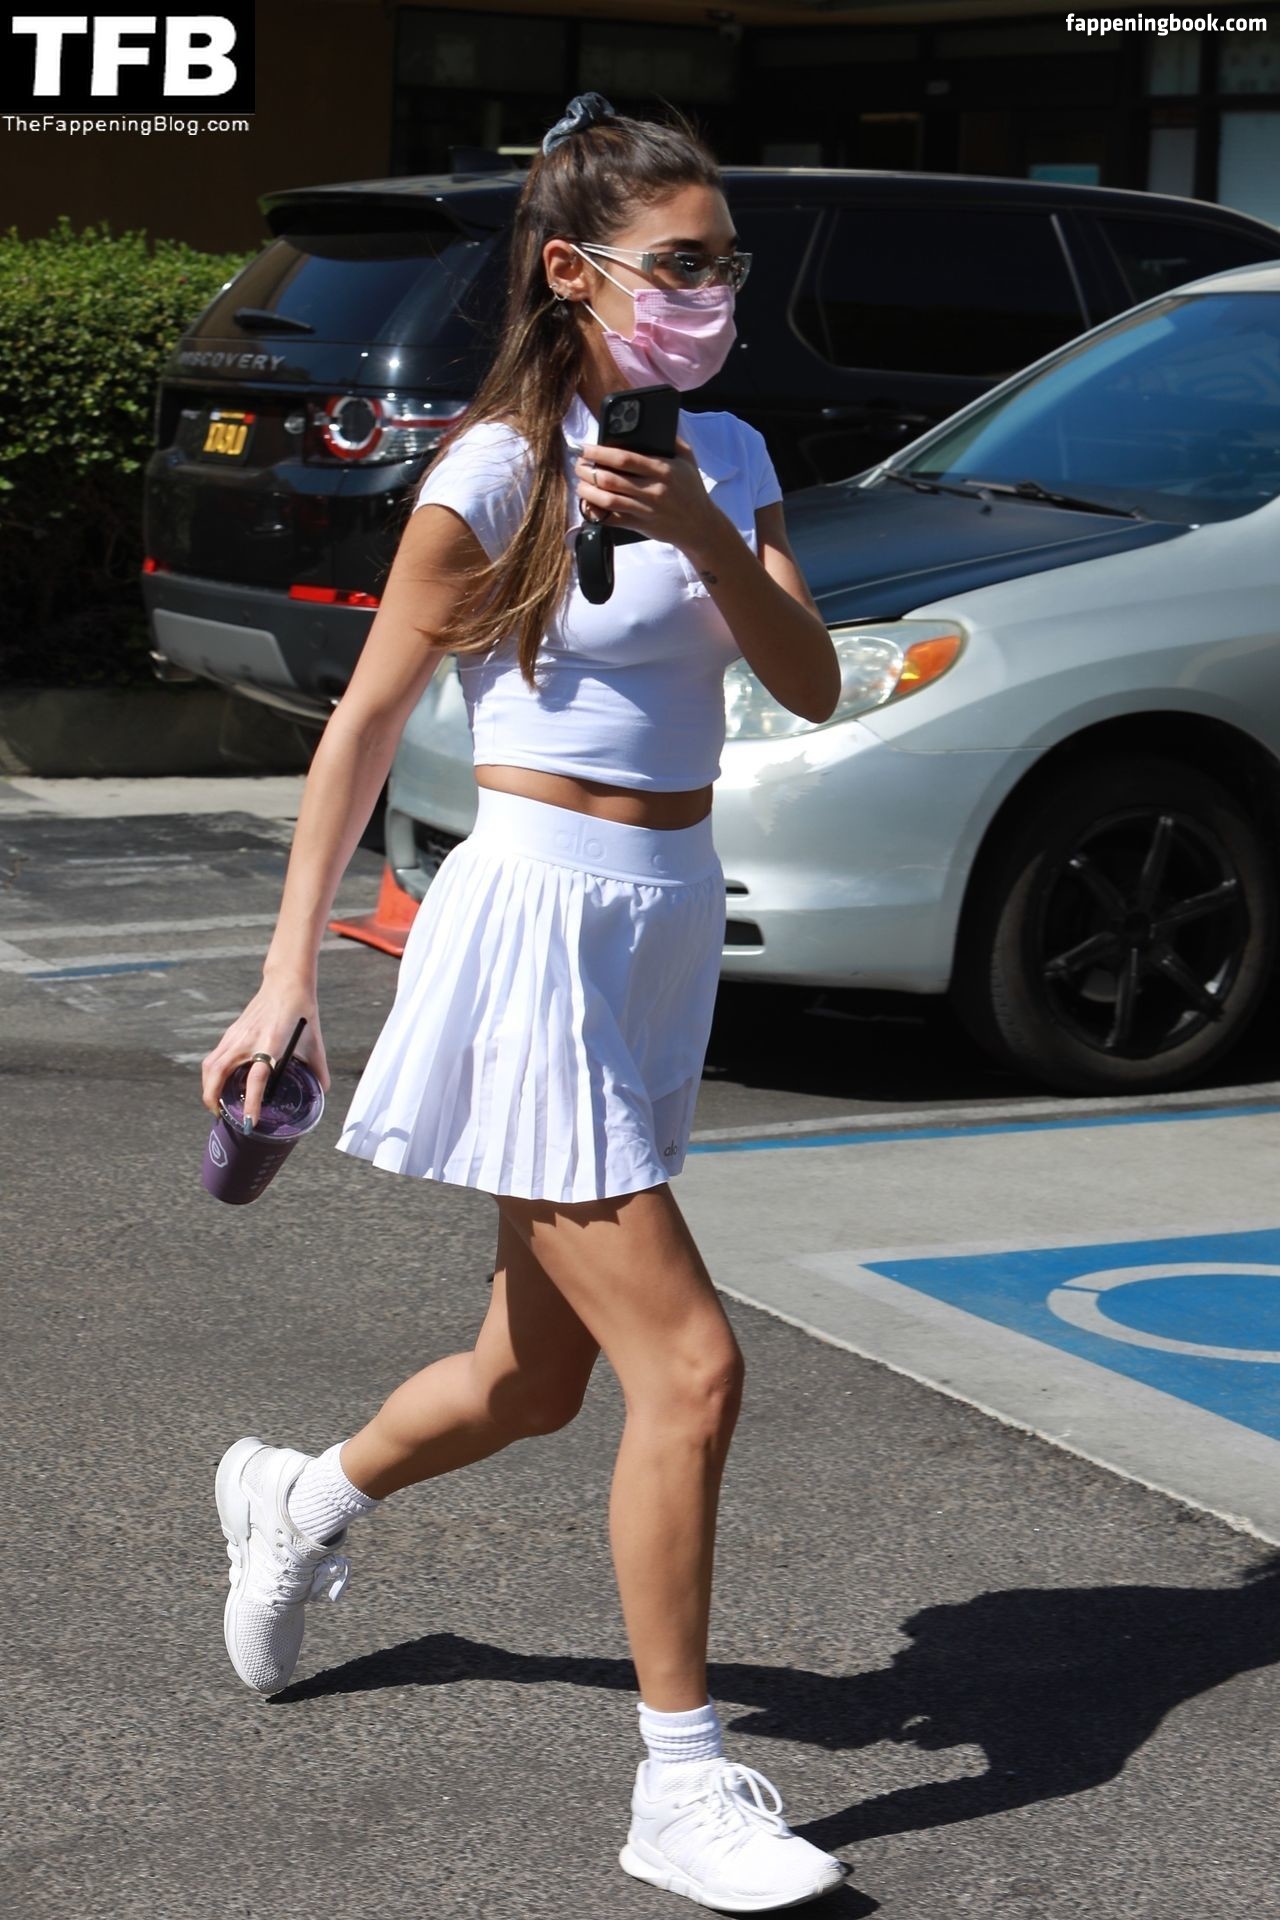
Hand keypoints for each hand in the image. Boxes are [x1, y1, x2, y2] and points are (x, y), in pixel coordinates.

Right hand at [200, 981, 330, 1126]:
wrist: (287, 984)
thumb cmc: (303, 1013)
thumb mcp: (315, 1044)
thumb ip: (318, 1070)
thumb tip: (322, 1092)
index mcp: (271, 1044)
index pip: (256, 1079)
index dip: (252, 1102)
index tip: (249, 1122)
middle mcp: (248, 1040)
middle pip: (218, 1072)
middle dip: (213, 1098)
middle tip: (220, 1116)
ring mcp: (236, 1035)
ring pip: (210, 1065)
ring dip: (208, 1087)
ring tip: (215, 1104)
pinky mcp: (231, 1032)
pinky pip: (214, 1056)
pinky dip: (211, 1074)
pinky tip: (218, 1084)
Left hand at [574, 436, 721, 554]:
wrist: (700, 526)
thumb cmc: (691, 489)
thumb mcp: (688, 460)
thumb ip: (672, 440)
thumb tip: (651, 422)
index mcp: (663, 470)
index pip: (625, 459)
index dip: (601, 452)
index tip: (586, 448)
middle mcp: (653, 490)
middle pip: (611, 479)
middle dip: (589, 470)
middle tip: (579, 464)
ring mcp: (645, 510)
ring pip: (608, 500)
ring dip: (588, 491)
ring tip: (580, 483)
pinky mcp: (640, 526)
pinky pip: (612, 520)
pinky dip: (596, 512)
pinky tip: (588, 504)